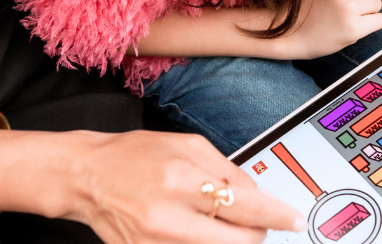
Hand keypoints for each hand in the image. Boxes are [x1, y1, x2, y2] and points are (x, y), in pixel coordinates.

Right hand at [0, 129, 303, 243]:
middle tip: (258, 220)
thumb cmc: (135, 156)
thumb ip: (226, 169)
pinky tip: (201, 228)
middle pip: (237, 241)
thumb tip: (257, 194)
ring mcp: (155, 243)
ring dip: (232, 239)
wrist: (87, 177)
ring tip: (222, 220)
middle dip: (256, 231)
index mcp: (181, 180)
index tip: (294, 220)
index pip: (245, 206)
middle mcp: (168, 218)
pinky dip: (206, 243)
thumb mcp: (188, 146)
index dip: (277, 215)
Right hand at [272, 0, 381, 60]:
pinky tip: (352, 26)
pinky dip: (370, 25)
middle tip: (346, 2)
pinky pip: (380, 21)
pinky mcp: (354, 28)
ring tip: (345, 15)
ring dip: (366, 10)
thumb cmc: (307, 2)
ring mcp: (348, 7)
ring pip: (377, 4)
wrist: (289, 35)